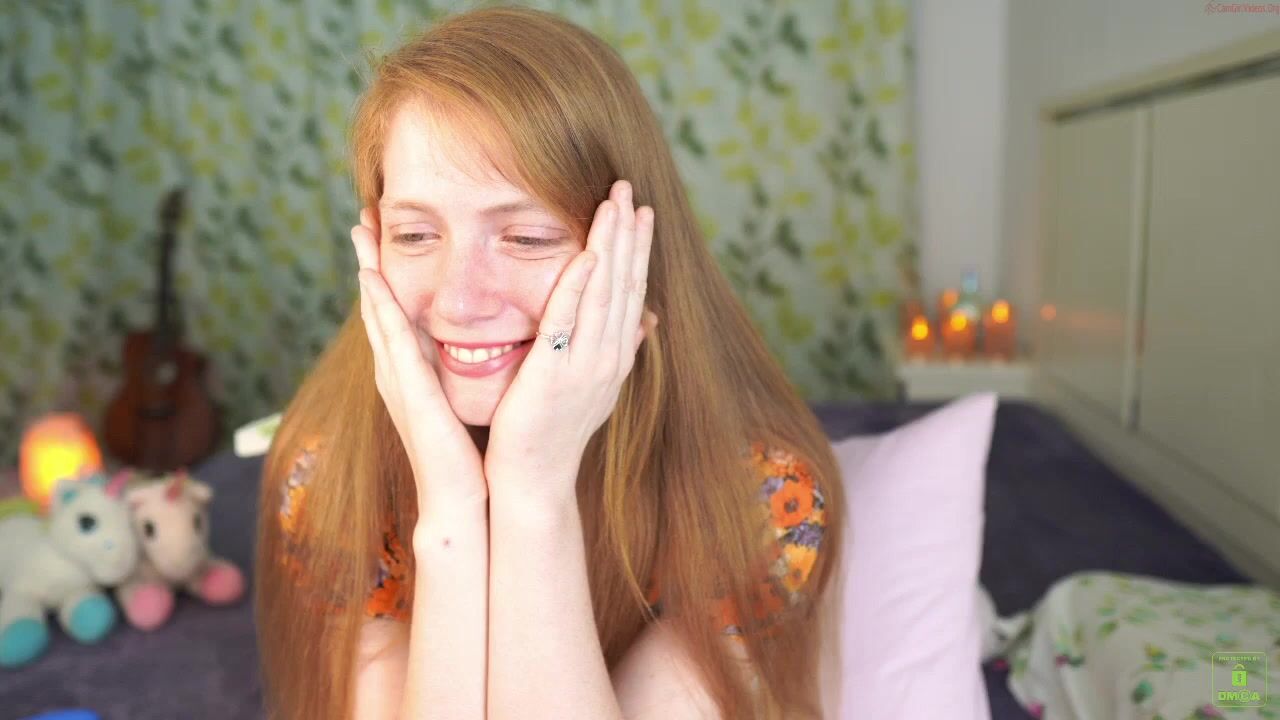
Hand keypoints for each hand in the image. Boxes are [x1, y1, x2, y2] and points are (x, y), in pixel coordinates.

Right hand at [351, 208, 487, 508]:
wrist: (459, 501)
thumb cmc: (464, 455)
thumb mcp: (461, 400)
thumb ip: (462, 370)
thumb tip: (480, 342)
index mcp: (412, 373)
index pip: (396, 313)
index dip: (387, 274)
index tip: (384, 236)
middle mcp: (398, 372)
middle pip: (378, 306)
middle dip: (369, 262)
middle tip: (360, 218)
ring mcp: (398, 381)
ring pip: (378, 314)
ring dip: (368, 273)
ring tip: (360, 233)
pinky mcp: (410, 392)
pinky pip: (392, 341)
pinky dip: (381, 307)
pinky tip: (373, 280)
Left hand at [484, 180, 657, 502]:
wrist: (533, 480)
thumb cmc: (548, 433)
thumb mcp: (587, 388)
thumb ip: (609, 352)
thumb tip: (641, 326)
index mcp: (614, 360)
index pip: (632, 293)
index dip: (638, 250)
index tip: (642, 212)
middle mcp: (609, 360)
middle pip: (625, 285)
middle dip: (629, 235)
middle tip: (630, 189)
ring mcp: (586, 368)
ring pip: (604, 295)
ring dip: (611, 246)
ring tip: (614, 204)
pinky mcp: (554, 376)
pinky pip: (568, 323)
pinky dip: (580, 287)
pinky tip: (587, 255)